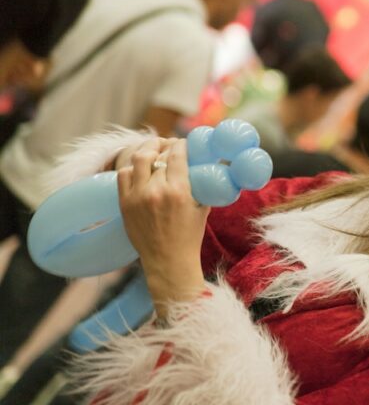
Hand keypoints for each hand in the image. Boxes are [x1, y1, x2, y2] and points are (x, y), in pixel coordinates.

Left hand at [117, 139, 208, 316]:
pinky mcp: (124, 203)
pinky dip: (131, 168)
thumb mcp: (202, 207)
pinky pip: (123, 174)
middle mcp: (156, 191)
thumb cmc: (190, 236)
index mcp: (178, 191)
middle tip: (168, 145)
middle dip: (164, 145)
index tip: (183, 143)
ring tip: (153, 151)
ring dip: (146, 151)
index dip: (180, 144)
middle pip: (157, 154)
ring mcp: (137, 196)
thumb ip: (202, 184)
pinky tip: (139, 169)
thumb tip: (209, 165)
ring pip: (137, 159)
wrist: (168, 261)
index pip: (176, 154)